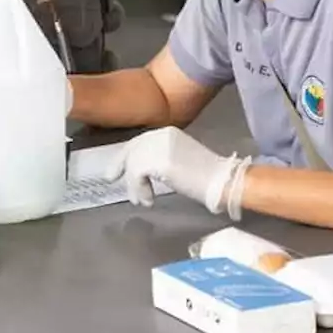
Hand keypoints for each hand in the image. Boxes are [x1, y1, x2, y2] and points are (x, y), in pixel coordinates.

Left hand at [101, 127, 248, 217]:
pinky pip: (136, 176)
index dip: (128, 155)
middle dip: (120, 165)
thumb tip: (142, 170)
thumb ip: (160, 159)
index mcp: (167, 132)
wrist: (222, 182)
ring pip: (133, 164)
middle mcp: (160, 134)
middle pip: (132, 149)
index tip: (119, 169)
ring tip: (140, 199)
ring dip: (133, 185)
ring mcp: (158, 146)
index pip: (140, 141)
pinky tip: (148, 200)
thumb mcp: (179, 160)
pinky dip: (139, 190)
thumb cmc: (207, 177)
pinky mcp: (157, 161)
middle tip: (110, 178)